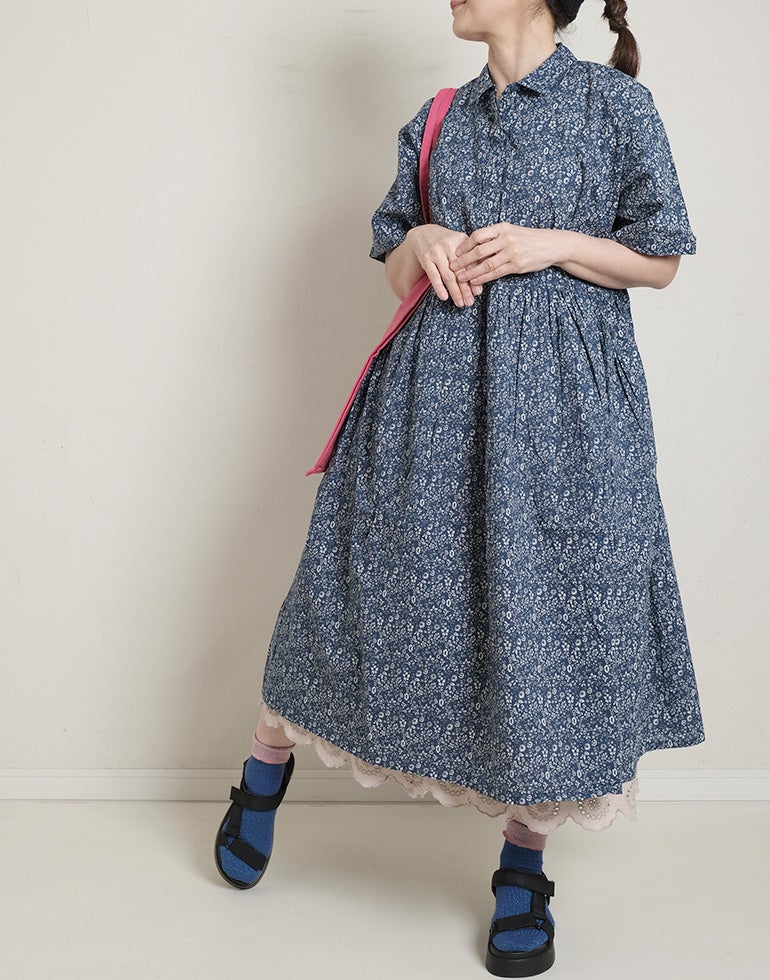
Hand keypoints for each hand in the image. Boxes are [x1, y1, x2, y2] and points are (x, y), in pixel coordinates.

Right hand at [406, 225, 484, 306]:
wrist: (422, 233)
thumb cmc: (445, 243)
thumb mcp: (458, 244)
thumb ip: (469, 260)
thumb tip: (478, 285)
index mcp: (461, 240)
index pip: (470, 262)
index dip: (475, 278)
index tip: (478, 293)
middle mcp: (449, 245)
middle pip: (460, 271)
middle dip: (466, 289)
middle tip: (470, 302)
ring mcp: (436, 252)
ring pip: (448, 276)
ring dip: (455, 291)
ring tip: (460, 303)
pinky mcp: (426, 258)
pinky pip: (433, 276)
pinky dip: (439, 287)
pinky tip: (444, 297)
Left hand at [448, 223, 563, 284]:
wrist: (551, 245)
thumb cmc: (529, 239)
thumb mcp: (512, 231)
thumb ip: (496, 237)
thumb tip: (475, 247)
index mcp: (503, 227)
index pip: (478, 235)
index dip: (465, 245)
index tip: (456, 252)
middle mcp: (506, 238)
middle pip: (479, 250)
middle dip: (463, 260)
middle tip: (452, 267)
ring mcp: (512, 252)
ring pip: (486, 264)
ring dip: (471, 272)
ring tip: (460, 278)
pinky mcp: (517, 265)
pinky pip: (496, 273)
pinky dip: (483, 278)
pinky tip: (475, 282)